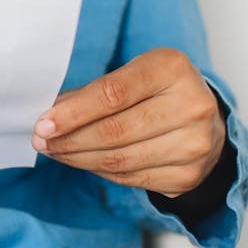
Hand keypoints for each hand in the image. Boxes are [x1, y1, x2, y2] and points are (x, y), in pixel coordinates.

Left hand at [30, 48, 224, 197]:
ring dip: (78, 158)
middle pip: (114, 131)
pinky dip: (99, 170)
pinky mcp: (188, 175)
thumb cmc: (159, 91)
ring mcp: (194, 144)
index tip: (43, 124)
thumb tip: (50, 118)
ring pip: (119, 160)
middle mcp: (191, 106)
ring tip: (55, 151)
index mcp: (172, 69)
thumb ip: (93, 93)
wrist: (206, 121)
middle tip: (41, 141)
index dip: (73, 113)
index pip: (113, 94)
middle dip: (69, 139)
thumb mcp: (132, 75)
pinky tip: (83, 161)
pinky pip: (130, 177)